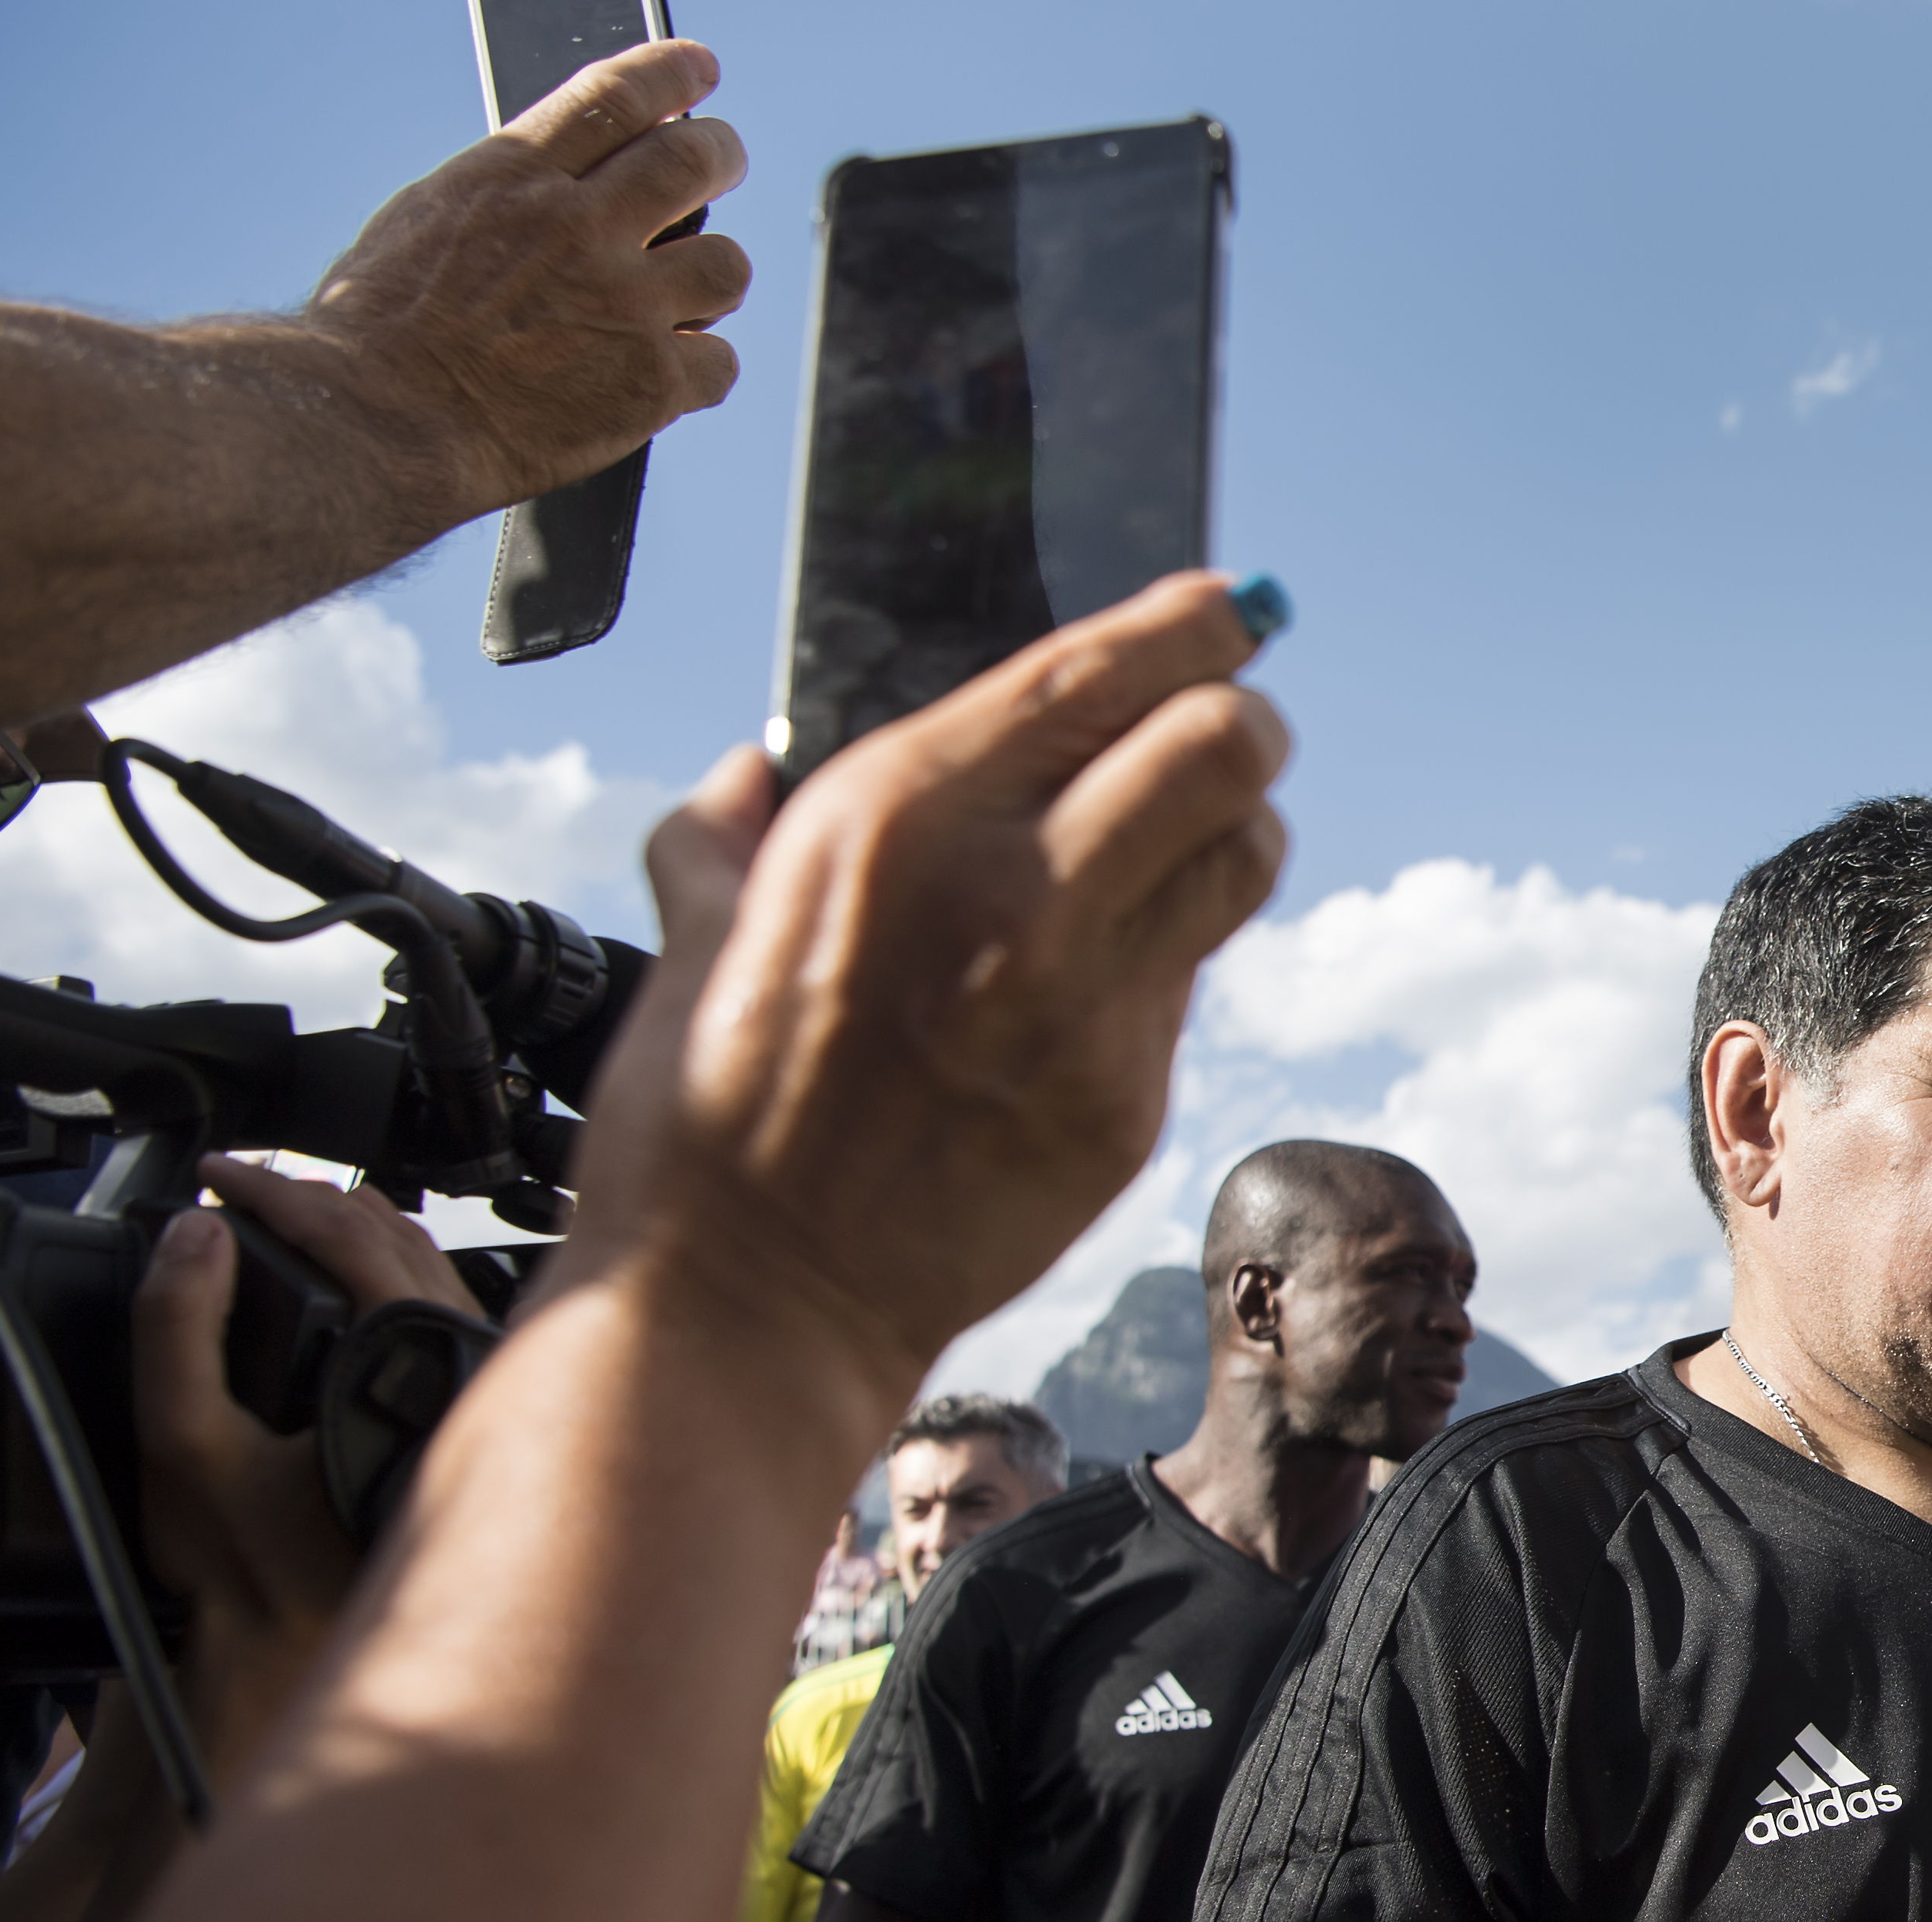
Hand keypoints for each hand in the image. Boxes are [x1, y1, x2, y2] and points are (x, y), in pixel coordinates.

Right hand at [130, 1158, 479, 1756]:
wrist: (301, 1642)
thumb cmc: (251, 1564)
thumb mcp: (180, 1442)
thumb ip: (178, 1329)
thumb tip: (199, 1236)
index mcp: (404, 1367)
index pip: (350, 1234)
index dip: (273, 1190)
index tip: (217, 1174)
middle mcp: (464, 1371)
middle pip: (400, 1236)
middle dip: (313, 1197)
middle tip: (242, 1184)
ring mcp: (479, 1390)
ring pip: (433, 1265)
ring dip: (358, 1226)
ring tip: (283, 1211)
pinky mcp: (474, 1410)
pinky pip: (443, 1303)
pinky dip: (392, 1267)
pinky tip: (350, 1268)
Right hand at [304, 40, 751, 520]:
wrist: (374, 419)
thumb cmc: (379, 331)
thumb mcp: (429, 221)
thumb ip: (510, 196)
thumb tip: (566, 182)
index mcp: (515, 178)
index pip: (615, 97)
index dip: (670, 72)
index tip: (699, 69)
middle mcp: (579, 229)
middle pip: (692, 161)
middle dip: (719, 152)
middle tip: (721, 158)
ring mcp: (624, 305)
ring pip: (726, 265)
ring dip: (714, 275)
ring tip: (690, 294)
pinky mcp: (652, 382)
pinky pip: (720, 362)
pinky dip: (702, 368)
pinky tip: (667, 376)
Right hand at [558, 570, 1285, 1421]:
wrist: (748, 1301)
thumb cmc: (702, 1117)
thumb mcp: (688, 932)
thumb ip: (726, 830)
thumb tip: (751, 766)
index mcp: (896, 814)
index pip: (1096, 670)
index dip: (1191, 625)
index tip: (1230, 609)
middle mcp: (1011, 890)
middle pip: (1219, 744)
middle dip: (1243, 717)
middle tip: (1234, 725)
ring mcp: (1084, 1000)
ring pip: (1243, 856)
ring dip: (1238, 828)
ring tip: (1199, 837)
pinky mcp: (1128, 1098)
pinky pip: (1190, 981)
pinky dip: (1172, 953)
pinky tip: (1115, 970)